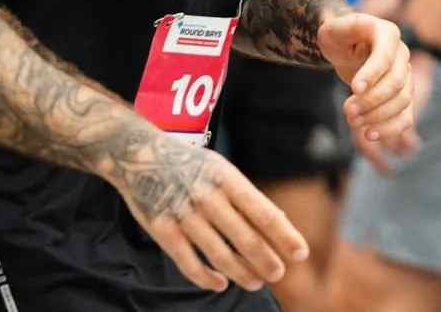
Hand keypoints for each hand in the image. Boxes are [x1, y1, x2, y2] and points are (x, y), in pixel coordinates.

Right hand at [109, 132, 307, 293]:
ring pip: (219, 254)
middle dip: (266, 260)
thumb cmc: (192, 166)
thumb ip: (246, 196)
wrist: (139, 155)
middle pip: (245, 238)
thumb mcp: (222, 170)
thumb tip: (280, 222)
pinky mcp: (161, 230)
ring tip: (256, 283)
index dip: (284, 236)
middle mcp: (208, 197)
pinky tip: (221, 284)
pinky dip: (206, 277)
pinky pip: (187, 262)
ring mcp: (184, 215)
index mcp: (229, 179)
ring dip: (241, 272)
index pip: (264, 213)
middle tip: (278, 275)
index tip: (301, 253)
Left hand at [317, 12, 419, 160]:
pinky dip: (391, 129)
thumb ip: (339, 33)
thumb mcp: (332, 28)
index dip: (372, 74)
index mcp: (388, 33)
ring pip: (403, 100)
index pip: (386, 57)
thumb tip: (352, 55)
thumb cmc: (339, 36)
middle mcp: (402, 54)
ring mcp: (405, 75)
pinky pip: (406, 116)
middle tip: (347, 111)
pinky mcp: (402, 95)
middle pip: (396, 82)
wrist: (348, 46)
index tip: (354, 89)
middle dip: (371, 100)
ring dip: (378, 116)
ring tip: (353, 121)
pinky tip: (369, 135)